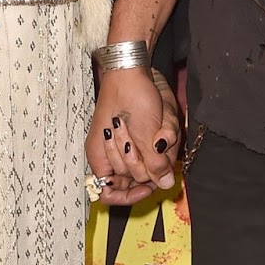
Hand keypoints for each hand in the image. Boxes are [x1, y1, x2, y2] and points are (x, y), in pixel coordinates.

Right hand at [86, 65, 179, 204]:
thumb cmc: (130, 97)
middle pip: (135, 178)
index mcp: (100, 158)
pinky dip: (161, 137)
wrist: (132, 69)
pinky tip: (163, 123)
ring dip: (160, 147)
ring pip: (148, 161)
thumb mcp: (145, 133)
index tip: (148, 187)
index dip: (129, 196)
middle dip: (152, 162)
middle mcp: (110, 155)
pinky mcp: (137, 135)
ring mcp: (124, 144)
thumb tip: (164, 185)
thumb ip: (154, 164)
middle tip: (158, 142)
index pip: (109, 194)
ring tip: (162, 126)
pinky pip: (153, 147)